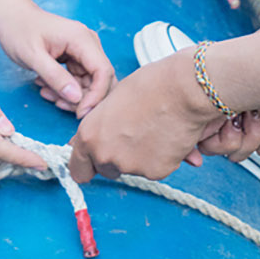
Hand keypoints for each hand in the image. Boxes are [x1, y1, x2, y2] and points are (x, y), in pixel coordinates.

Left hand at [0, 0, 115, 117]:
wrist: (10, 16)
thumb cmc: (19, 30)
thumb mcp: (33, 56)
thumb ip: (55, 76)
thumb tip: (77, 99)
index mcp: (82, 39)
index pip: (103, 72)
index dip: (96, 96)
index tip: (80, 113)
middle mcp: (88, 43)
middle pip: (100, 80)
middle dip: (82, 98)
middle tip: (57, 104)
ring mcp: (83, 51)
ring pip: (89, 84)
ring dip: (70, 95)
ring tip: (45, 92)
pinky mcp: (75, 58)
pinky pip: (78, 80)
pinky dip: (64, 89)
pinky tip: (45, 87)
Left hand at [68, 51, 259, 183]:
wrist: (181, 89)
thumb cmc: (148, 85)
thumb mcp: (111, 100)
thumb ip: (97, 126)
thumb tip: (88, 143)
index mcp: (90, 135)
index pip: (78, 170)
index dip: (88, 165)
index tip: (94, 162)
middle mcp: (105, 155)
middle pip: (105, 170)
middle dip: (116, 158)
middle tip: (133, 135)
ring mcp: (130, 166)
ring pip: (131, 170)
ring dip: (139, 157)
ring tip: (153, 129)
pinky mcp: (155, 173)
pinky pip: (154, 170)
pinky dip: (160, 158)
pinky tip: (166, 136)